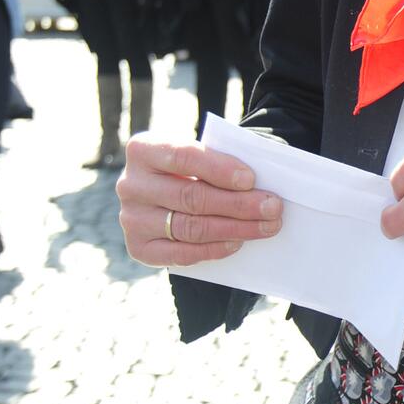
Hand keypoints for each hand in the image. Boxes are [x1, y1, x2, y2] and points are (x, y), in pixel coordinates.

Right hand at [116, 134, 283, 266]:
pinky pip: (180, 254)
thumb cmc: (197, 168)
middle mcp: (130, 184)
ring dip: (234, 228)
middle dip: (238, 204)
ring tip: (266, 226)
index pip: (183, 157)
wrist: (173, 192)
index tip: (251, 179)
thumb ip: (222, 161)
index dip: (219, 169)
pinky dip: (212, 249)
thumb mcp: (204, 154)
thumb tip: (259, 184)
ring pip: (190, 227)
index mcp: (143, 149)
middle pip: (191, 197)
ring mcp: (132, 218)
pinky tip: (237, 243)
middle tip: (272, 208)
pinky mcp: (138, 247)